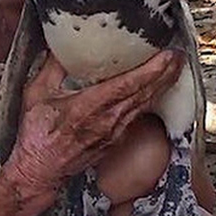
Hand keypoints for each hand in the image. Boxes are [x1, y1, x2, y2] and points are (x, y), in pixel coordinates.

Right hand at [1, 50, 185, 203]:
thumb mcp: (36, 93)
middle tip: (179, 56)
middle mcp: (106, 121)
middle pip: (144, 94)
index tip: (166, 55)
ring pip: (144, 105)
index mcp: (88, 107)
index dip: (151, 70)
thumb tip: (58, 44)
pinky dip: (149, 100)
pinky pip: (137, 116)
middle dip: (165, 73)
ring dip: (161, 86)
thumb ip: (51, 67)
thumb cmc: (37, 136)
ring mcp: (113, 133)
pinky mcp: (114, 140)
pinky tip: (154, 91)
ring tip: (173, 68)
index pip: (128, 85)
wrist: (40, 170)